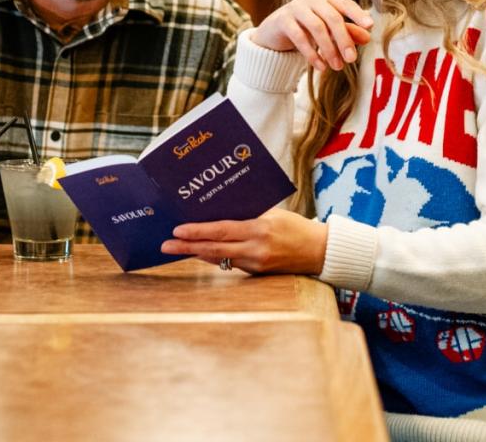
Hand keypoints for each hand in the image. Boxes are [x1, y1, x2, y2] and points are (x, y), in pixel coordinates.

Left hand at [160, 208, 328, 274]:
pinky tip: (200, 253)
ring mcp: (256, 264)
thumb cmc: (295, 226)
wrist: (319, 251)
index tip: (178, 230)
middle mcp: (256, 249)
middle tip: (166, 245)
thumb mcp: (272, 213)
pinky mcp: (257, 273)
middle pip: (214, 249)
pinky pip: (230, 264)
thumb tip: (216, 211)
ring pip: (218, 258)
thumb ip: (246, 214)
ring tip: (176, 248)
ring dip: (196, 253)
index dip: (197, 231)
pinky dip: (213, 257)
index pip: (221, 230)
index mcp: (259, 229)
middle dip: (187, 247)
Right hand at [250, 0, 372, 70]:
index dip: (357, 14)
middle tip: (351, 59)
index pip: (345, 3)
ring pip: (317, 27)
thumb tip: (368, 37)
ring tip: (337, 67)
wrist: (276, 32)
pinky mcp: (283, 19)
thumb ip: (349, 31)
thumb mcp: (330, 30)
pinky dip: (312, 53)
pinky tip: (320, 66)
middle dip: (344, 39)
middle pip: (332, 17)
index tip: (370, 26)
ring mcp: (295, 6)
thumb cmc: (308, 28)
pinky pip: (300, 37)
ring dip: (329, 49)